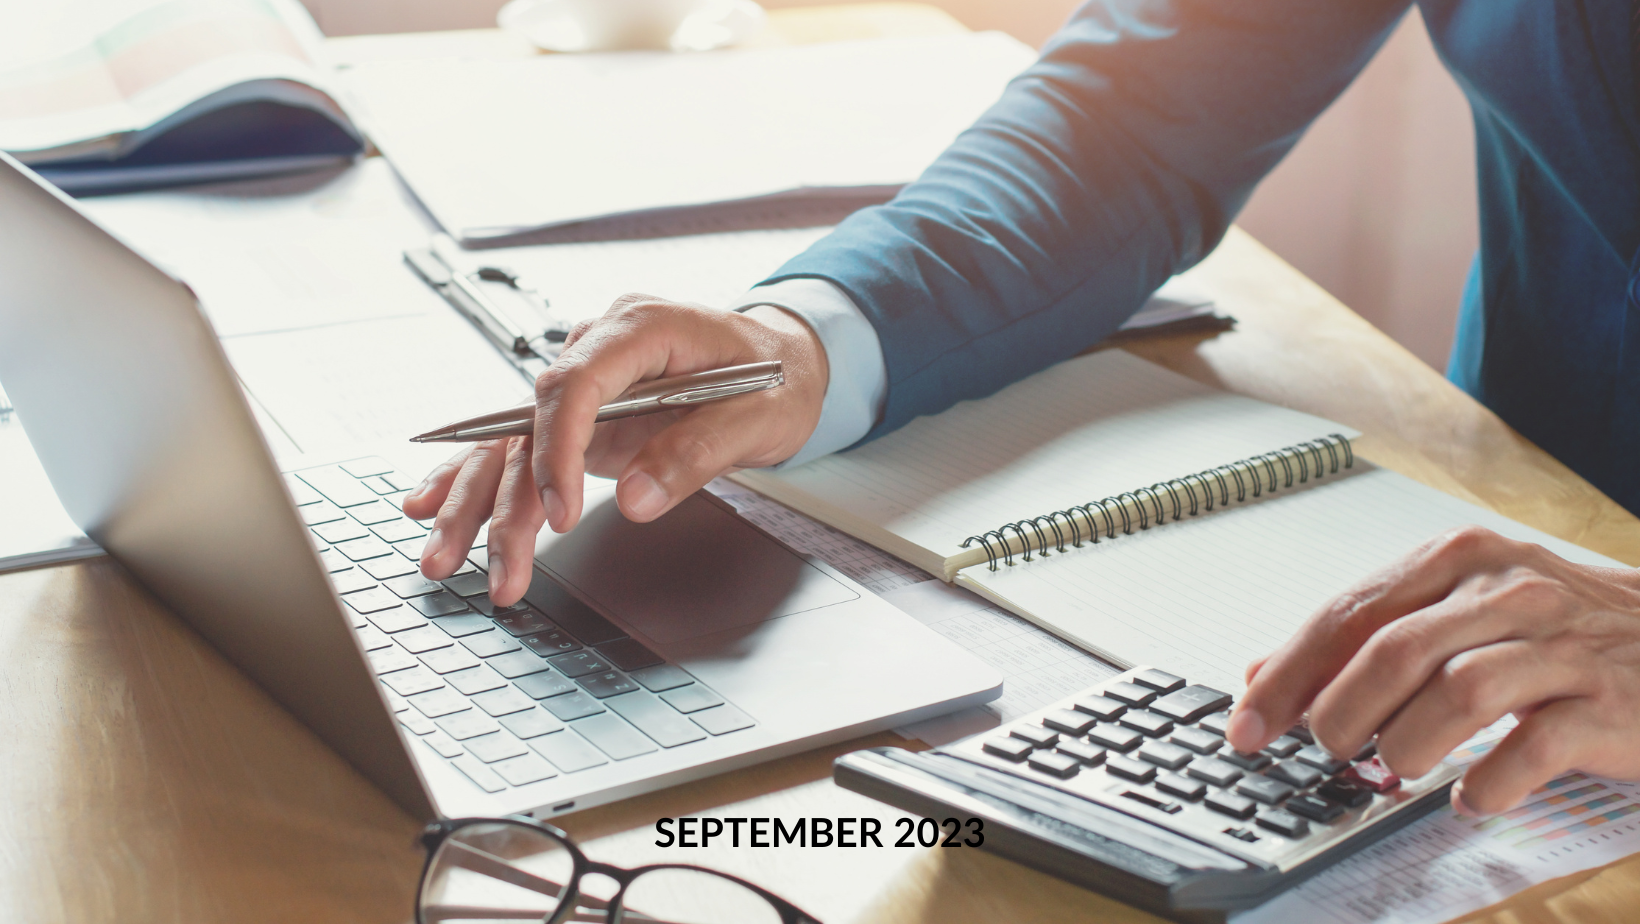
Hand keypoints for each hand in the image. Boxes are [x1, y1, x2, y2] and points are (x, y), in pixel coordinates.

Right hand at [400, 296, 828, 605]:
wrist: (786, 360)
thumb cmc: (777, 377)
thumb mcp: (759, 416)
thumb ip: (695, 453)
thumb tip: (634, 500)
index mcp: (642, 328)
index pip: (574, 383)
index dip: (557, 449)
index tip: (559, 511)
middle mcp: (600, 348)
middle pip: (529, 421)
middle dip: (501, 497)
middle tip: (492, 563)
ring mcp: (586, 382)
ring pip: (513, 442)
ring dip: (476, 503)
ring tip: (443, 559)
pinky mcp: (581, 415)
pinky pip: (519, 445)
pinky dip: (477, 479)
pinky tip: (431, 505)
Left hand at [1225, 525, 1639, 815]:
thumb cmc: (1560, 629)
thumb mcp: (1460, 608)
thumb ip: (1365, 636)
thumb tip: (1264, 674)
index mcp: (1458, 560)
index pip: (1347, 614)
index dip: (1287, 675)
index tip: (1247, 723)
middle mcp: (1506, 590)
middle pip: (1393, 651)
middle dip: (1341, 714)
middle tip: (1330, 751)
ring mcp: (1560, 644)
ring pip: (1457, 693)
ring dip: (1409, 744)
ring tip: (1398, 768)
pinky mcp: (1606, 702)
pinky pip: (1533, 747)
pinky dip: (1489, 782)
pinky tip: (1473, 797)